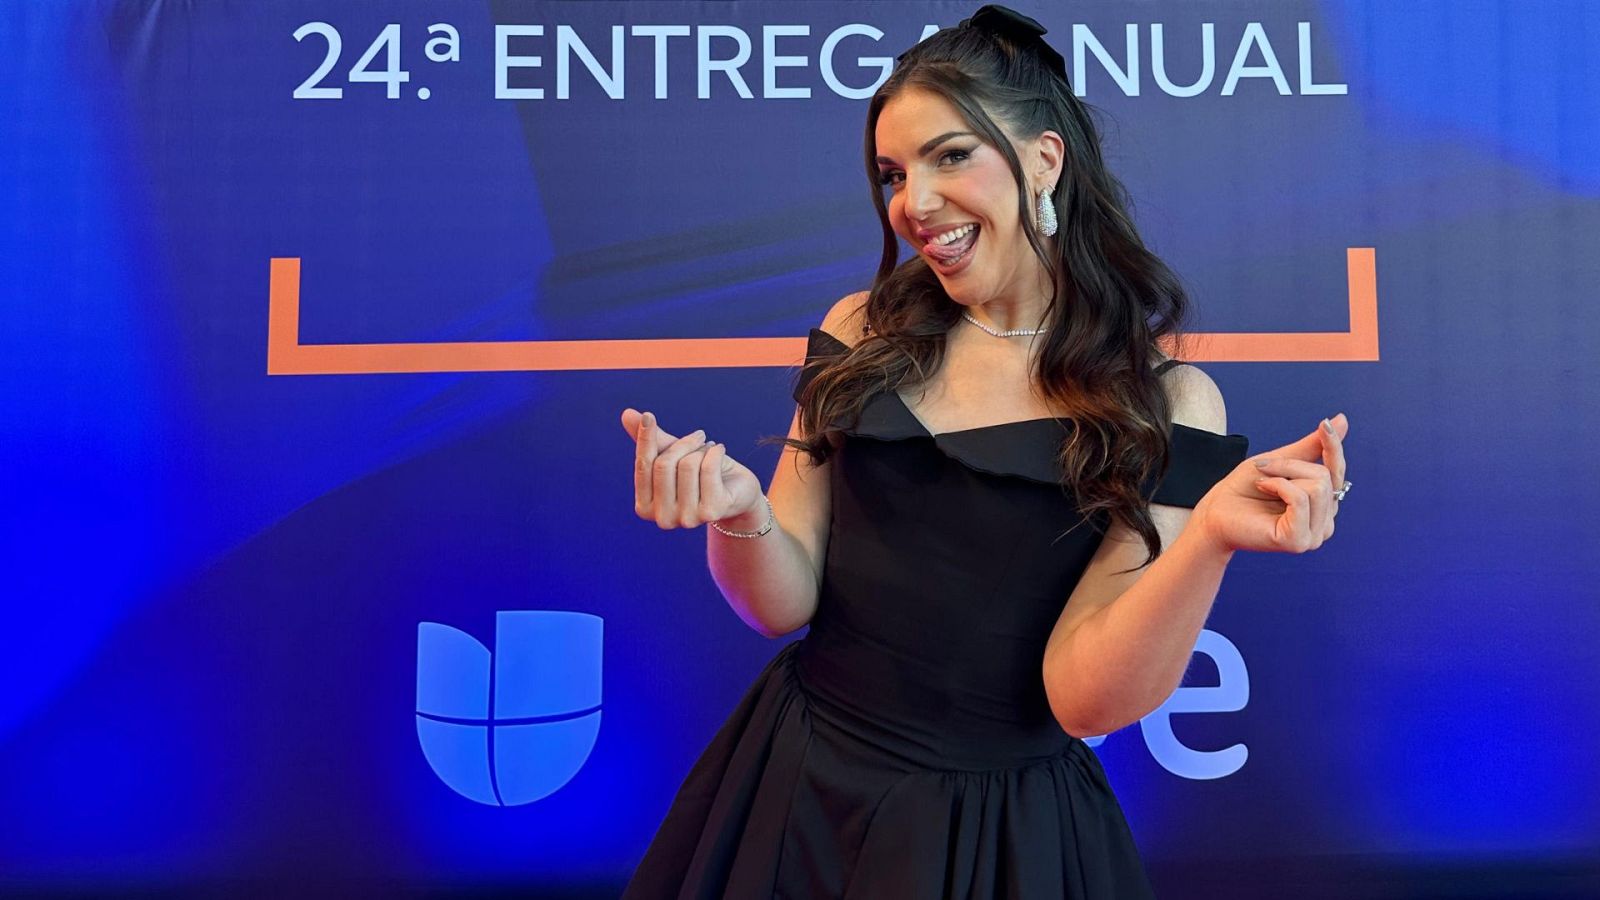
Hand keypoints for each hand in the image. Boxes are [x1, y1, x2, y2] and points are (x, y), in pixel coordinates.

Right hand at [621, 408, 764, 529]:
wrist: (738, 491)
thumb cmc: (701, 473)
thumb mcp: (674, 456)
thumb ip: (652, 441)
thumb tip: (626, 414)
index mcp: (645, 507)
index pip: (642, 466)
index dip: (645, 439)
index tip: (649, 416)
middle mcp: (662, 518)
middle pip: (664, 465)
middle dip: (682, 444)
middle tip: (699, 437)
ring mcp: (687, 519)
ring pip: (687, 465)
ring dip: (701, 450)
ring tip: (709, 452)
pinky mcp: (711, 512)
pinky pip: (708, 468)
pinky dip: (715, 452)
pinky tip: (720, 450)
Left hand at [1194, 413, 1348, 554]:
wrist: (1215, 512)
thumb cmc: (1244, 489)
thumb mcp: (1280, 460)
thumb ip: (1311, 446)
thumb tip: (1341, 420)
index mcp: (1322, 504)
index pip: (1337, 471)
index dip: (1333, 446)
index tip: (1325, 424)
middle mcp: (1324, 522)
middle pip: (1325, 476)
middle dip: (1290, 465)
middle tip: (1263, 470)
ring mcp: (1313, 536)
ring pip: (1317, 487)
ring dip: (1282, 476)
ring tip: (1262, 483)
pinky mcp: (1298, 541)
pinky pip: (1300, 499)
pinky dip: (1278, 486)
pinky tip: (1264, 489)